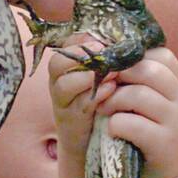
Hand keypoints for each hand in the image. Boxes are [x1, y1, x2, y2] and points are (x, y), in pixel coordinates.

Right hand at [47, 41, 117, 155]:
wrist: (90, 138)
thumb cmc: (100, 99)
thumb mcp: (101, 76)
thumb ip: (106, 59)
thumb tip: (121, 39)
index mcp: (65, 67)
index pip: (66, 46)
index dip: (81, 40)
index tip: (101, 39)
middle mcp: (58, 82)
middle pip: (57, 63)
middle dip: (80, 55)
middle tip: (102, 51)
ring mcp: (62, 102)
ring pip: (64, 85)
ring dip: (87, 76)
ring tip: (111, 72)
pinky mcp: (71, 120)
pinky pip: (80, 105)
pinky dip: (95, 96)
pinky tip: (111, 89)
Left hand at [93, 48, 177, 177]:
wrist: (175, 175)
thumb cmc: (156, 131)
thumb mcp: (157, 101)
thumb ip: (142, 80)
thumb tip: (108, 57)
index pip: (159, 53)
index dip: (132, 57)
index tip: (114, 68)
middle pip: (147, 70)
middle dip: (118, 75)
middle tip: (103, 86)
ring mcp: (175, 120)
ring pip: (138, 95)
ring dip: (113, 100)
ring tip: (103, 109)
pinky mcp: (163, 143)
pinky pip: (131, 124)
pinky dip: (115, 124)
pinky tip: (112, 129)